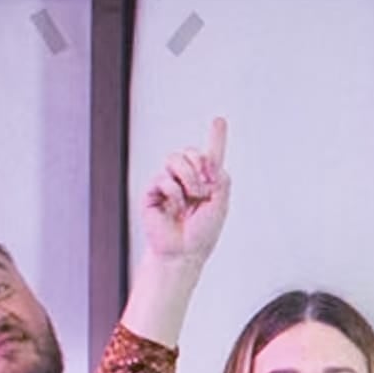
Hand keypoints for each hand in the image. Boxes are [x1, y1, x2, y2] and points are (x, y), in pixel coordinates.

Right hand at [137, 119, 227, 277]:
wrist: (183, 252)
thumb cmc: (202, 233)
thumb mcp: (221, 203)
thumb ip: (220, 177)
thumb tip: (207, 160)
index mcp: (206, 182)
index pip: (211, 155)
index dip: (216, 137)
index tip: (219, 119)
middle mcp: (187, 180)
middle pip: (190, 151)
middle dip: (199, 165)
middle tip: (203, 189)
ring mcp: (168, 185)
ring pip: (175, 158)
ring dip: (188, 178)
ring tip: (191, 198)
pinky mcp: (153, 192)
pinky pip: (164, 178)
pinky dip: (174, 194)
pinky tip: (175, 209)